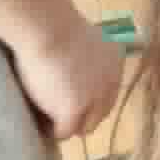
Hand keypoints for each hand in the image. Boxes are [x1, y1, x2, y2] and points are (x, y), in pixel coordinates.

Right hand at [12, 20, 124, 139]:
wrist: (48, 29)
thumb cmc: (58, 27)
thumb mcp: (87, 39)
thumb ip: (92, 57)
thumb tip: (84, 68)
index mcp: (116, 61)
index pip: (110, 93)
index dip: (92, 101)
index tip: (74, 103)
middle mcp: (112, 80)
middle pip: (101, 113)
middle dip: (84, 117)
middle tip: (61, 116)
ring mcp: (95, 98)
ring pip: (86, 126)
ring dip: (70, 126)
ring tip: (51, 122)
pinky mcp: (74, 110)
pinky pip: (65, 132)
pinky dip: (54, 131)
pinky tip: (43, 125)